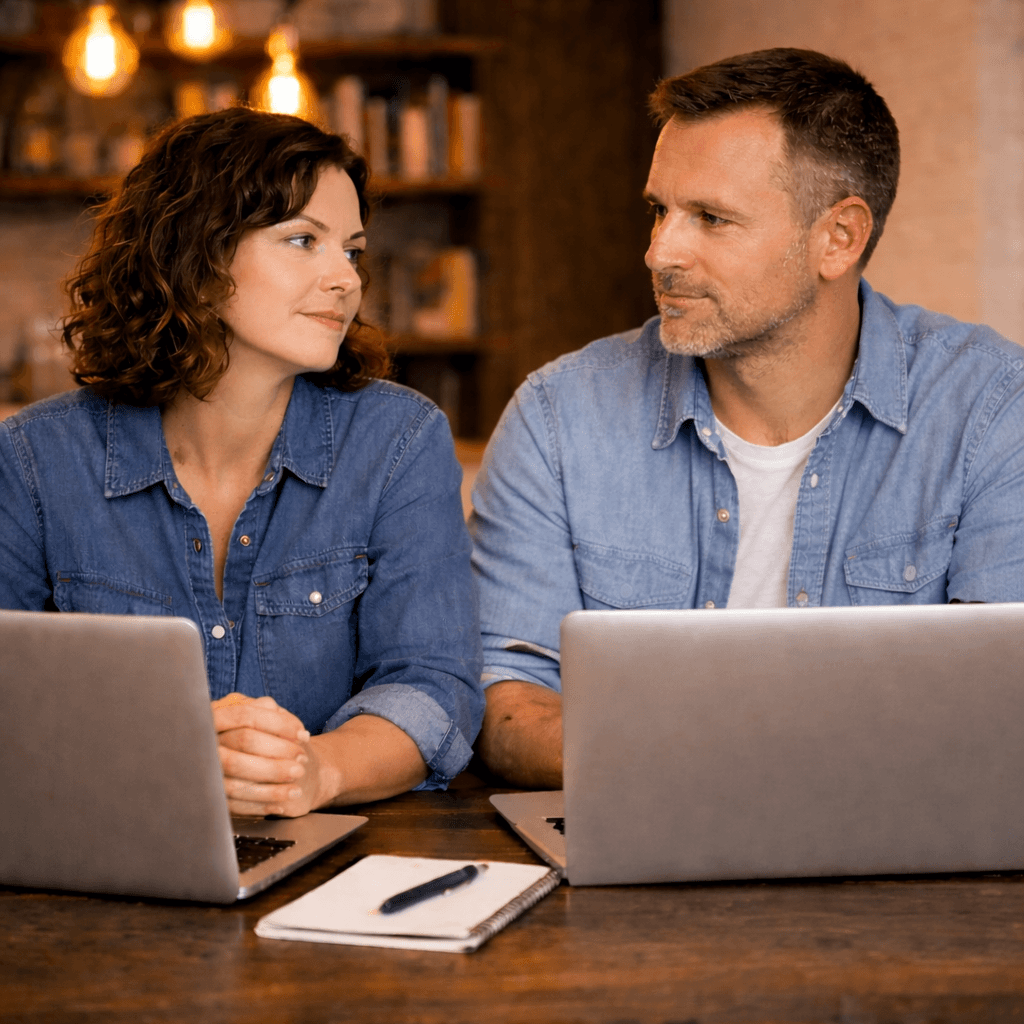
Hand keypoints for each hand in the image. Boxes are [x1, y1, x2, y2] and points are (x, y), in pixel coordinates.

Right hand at [211, 694, 322, 816]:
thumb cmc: (270, 737)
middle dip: (279, 751)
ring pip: (238, 773)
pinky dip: (261, 804)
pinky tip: (281, 804)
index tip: (303, 736)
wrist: (266, 765)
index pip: (246, 715)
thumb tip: (286, 723)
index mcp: (221, 714)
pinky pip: (234, 802)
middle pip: (245, 740)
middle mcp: (208, 739)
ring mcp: (206, 768)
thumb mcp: (272, 719)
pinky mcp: (212, 794)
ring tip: (296, 789)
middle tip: (302, 761)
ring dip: (272, 784)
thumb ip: (276, 715)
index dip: (278, 724)